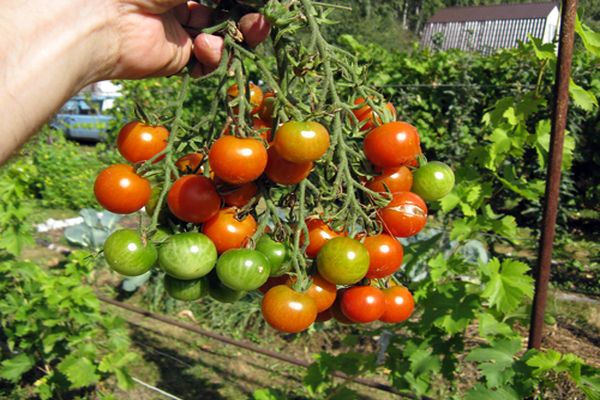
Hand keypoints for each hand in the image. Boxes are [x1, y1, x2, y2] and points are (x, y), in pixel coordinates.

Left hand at [103, 0, 269, 79]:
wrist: (106, 18)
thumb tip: (255, 1)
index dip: (241, 1)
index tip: (260, 5)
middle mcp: (179, 4)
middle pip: (224, 15)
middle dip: (245, 19)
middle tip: (261, 23)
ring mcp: (178, 32)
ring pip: (219, 38)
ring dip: (233, 37)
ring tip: (242, 33)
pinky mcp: (176, 59)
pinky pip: (205, 61)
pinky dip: (213, 57)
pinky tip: (206, 46)